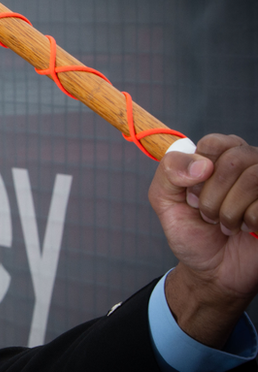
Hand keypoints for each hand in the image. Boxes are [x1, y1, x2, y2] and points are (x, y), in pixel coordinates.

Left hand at [149, 134, 257, 347]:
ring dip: (229, 210)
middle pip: (235, 158)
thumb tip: (202, 164)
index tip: (190, 193)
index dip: (198, 169)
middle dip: (211, 194)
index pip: (215, 142)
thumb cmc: (191, 233)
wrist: (211, 271)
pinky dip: (248, 220)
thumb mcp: (165, 201)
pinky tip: (245, 229)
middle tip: (206, 214)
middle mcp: (248, 166)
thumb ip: (169, 172)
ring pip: (254, 178)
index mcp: (220, 158)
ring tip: (224, 224)